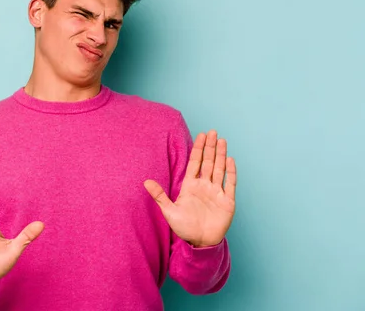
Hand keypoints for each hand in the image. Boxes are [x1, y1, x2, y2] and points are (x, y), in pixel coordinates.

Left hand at [144, 130, 236, 246]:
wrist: (199, 242)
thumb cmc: (184, 227)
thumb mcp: (169, 211)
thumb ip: (159, 195)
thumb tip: (145, 182)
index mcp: (191, 186)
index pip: (195, 163)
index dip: (198, 149)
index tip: (201, 135)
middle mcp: (205, 186)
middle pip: (208, 162)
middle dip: (210, 147)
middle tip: (213, 132)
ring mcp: (217, 192)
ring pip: (219, 169)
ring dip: (221, 155)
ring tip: (222, 140)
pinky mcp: (227, 201)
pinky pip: (230, 184)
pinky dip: (230, 172)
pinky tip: (230, 160)